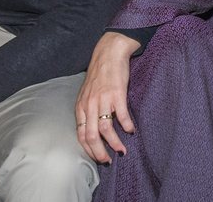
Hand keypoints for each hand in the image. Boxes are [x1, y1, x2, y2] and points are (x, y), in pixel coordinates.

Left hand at [75, 32, 139, 163]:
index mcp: (81, 107)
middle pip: (91, 136)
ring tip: (122, 150)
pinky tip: (131, 130)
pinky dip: (127, 126)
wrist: (109, 52)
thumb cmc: (100, 74)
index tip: (98, 158)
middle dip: (100, 153)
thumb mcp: (87, 94)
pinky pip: (122, 115)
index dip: (89, 150)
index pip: (81, 135)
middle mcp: (89, 105)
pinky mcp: (117, 94)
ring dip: (114, 143)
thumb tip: (94, 131)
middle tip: (108, 160)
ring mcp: (103, 99)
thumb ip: (88, 111)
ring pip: (105, 129)